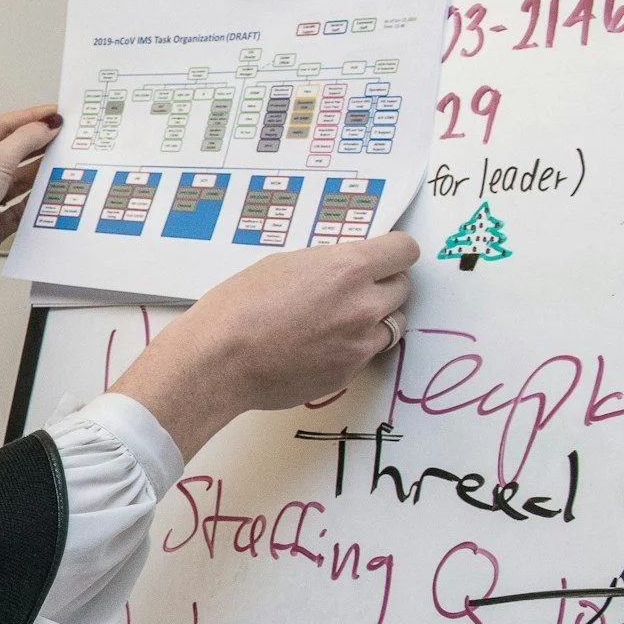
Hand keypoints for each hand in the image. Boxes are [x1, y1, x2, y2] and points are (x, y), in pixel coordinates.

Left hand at [0, 103, 60, 324]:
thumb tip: (46, 126)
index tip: (57, 114)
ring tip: (66, 164)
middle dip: (40, 146)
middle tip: (68, 139)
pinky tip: (52, 195)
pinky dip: (36, 203)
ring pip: (20, 182)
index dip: (32, 118)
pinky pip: (21, 209)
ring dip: (41, 174)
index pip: (4, 126)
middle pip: (14, 153)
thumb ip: (25, 140)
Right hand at [112, 232, 418, 458]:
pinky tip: (316, 346)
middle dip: (381, 287)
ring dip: (373, 320)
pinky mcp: (348, 373)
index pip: (404, 250)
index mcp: (348, 268)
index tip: (385, 258)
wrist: (219, 360)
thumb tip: (347, 270)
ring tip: (335, 322)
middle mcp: (363, 306)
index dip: (393, 253)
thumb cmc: (238, 309)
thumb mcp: (285, 265)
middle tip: (350, 292)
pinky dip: (350, 348)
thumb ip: (328, 265)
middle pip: (403, 288)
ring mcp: (359, 344)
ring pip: (392, 325)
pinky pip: (365, 354)